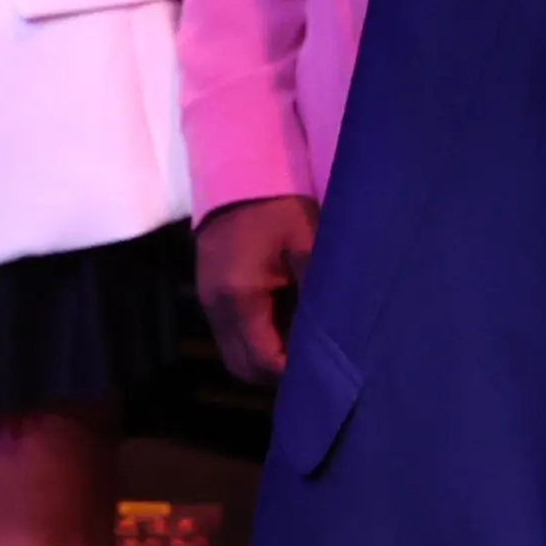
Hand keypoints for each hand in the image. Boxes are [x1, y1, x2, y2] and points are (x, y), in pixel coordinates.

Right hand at [193, 194, 318, 379]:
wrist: (239, 171)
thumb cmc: (278, 205)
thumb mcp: (307, 241)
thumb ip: (318, 287)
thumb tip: (336, 330)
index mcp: (240, 298)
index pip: (263, 361)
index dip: (292, 373)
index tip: (323, 369)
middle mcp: (217, 308)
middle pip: (242, 368)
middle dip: (276, 373)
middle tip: (312, 363)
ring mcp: (209, 302)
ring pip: (234, 354)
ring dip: (264, 357)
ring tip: (301, 344)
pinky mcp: (210, 291)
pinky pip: (231, 333)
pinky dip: (255, 338)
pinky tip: (285, 323)